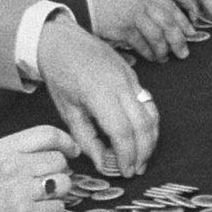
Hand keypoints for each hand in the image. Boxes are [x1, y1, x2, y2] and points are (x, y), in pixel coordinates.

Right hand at [0, 124, 79, 211]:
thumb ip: (17, 151)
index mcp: (3, 149)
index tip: (72, 150)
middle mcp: (13, 167)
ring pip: (64, 184)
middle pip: (59, 160)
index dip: (66, 141)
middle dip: (57, 171)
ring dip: (57, 193)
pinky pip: (59, 208)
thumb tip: (52, 149)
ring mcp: (21, 192)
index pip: (47, 134)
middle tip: (44, 182)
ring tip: (39, 198)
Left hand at [35, 17, 159, 176]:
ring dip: (150, 139)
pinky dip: (149, 123)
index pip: (122, 131)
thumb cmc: (60, 74)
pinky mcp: (134, 77)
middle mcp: (120, 85)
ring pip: (151, 115)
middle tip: (136, 169)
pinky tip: (141, 136)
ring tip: (142, 157)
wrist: (62, 40)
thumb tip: (102, 163)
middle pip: (143, 125)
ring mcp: (130, 79)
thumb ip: (85, 138)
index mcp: (99, 93)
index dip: (127, 155)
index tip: (125, 171)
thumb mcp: (66, 110)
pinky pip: (148, 104)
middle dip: (143, 152)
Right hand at [86, 0, 202, 62]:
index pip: (172, 6)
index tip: (191, 34)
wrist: (79, 1)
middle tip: (184, 52)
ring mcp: (134, 12)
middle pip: (170, 22)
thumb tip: (167, 23)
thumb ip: (147, 2)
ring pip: (159, 35)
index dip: (184, 23)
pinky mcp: (124, 27)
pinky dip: (149, 52)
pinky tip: (151, 57)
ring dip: (164, 49)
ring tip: (164, 57)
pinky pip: (143, 44)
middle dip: (179, 40)